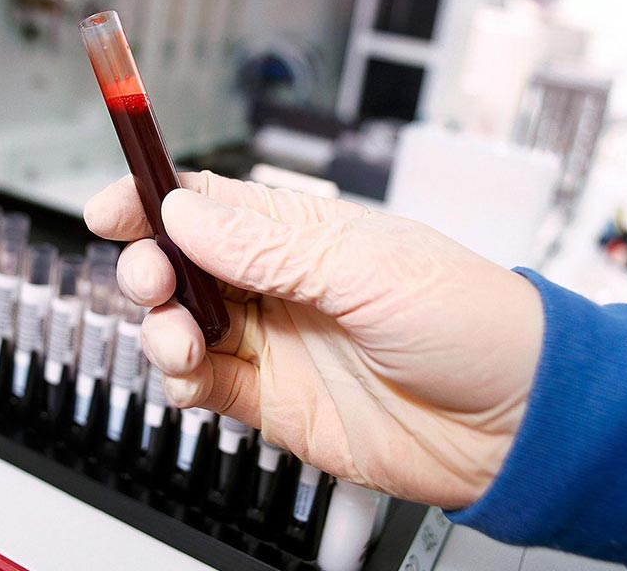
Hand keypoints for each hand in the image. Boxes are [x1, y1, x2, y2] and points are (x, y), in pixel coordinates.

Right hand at [85, 171, 543, 508]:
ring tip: (181, 341)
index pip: (209, 204)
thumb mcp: (370, 270)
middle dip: (150, 267)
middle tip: (153, 280)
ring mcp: (274, 343)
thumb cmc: (472, 324)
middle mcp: (281, 285)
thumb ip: (271, 245)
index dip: (153, 200)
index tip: (111, 209)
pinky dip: (181, 384)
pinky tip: (192, 381)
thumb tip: (186, 213)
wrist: (515, 426)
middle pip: (182, 264)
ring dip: (162, 329)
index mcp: (304, 234)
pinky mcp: (272, 401)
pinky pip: (203, 386)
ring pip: (183, 325)